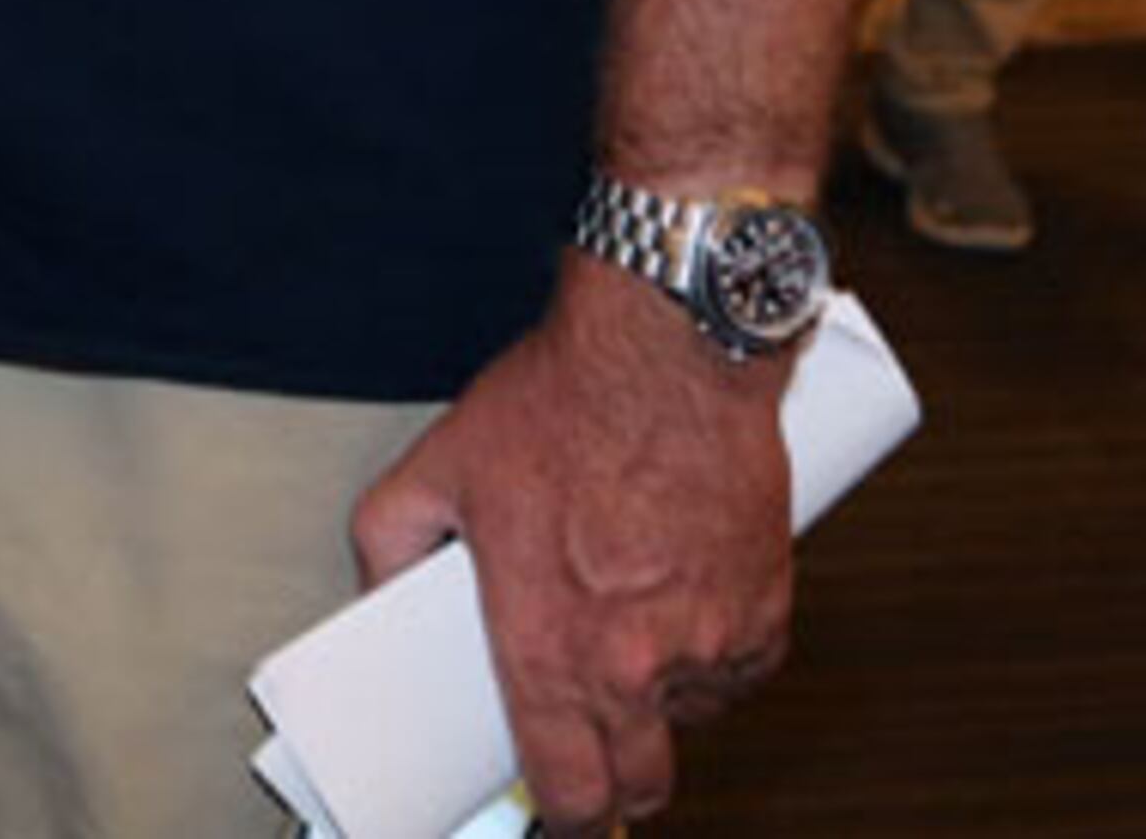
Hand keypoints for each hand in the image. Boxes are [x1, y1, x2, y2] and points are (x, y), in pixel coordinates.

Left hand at [349, 260, 793, 831]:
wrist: (667, 352)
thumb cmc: (562, 402)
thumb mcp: (440, 465)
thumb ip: (392, 539)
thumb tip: (379, 589)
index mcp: (550, 646)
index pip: (568, 791)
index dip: (562, 813)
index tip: (556, 805)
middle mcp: (634, 662)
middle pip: (640, 785)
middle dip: (615, 783)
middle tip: (595, 746)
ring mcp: (708, 644)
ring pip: (689, 717)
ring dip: (661, 695)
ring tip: (629, 619)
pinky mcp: (766, 614)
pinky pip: (741, 671)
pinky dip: (715, 653)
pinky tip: (680, 592)